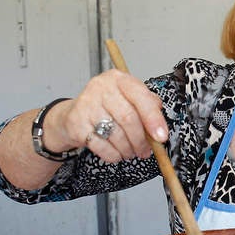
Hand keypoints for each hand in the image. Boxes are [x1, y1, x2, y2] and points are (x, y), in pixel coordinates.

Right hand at [44, 69, 167, 162]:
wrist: (74, 114)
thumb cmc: (107, 107)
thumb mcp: (129, 99)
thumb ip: (148, 106)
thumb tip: (160, 125)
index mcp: (119, 79)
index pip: (141, 98)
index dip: (153, 119)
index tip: (161, 136)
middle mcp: (101, 87)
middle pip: (128, 118)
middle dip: (141, 140)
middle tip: (145, 150)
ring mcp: (86, 104)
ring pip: (116, 134)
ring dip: (128, 149)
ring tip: (131, 152)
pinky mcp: (76, 123)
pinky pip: (102, 146)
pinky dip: (114, 155)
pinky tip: (117, 153)